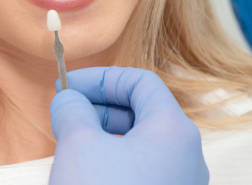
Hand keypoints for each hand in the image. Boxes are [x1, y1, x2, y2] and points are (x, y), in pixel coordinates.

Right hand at [49, 66, 208, 184]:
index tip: (67, 87)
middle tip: (65, 114)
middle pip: (142, 112)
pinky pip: (141, 171)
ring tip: (71, 144)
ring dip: (103, 135)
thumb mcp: (79, 146)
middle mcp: (185, 156)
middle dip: (99, 106)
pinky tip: (86, 173)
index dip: (101, 78)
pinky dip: (113, 161)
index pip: (141, 82)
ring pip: (140, 144)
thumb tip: (68, 99)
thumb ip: (72, 110)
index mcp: (173, 131)